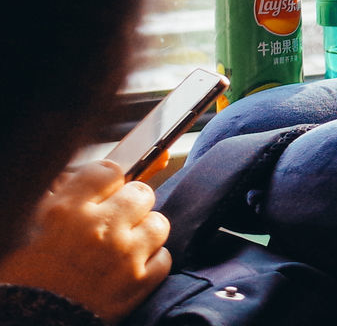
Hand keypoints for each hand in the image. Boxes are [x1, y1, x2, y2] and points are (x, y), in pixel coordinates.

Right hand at [0, 160, 170, 323]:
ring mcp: (123, 256)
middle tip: (117, 219)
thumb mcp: (34, 225)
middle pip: (141, 193)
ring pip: (158, 223)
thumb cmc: (27, 275)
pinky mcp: (138, 283)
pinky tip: (130, 267)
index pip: (109, 171)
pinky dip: (151, 262)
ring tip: (125, 244)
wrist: (31, 322)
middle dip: (131, 205)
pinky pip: (164, 257)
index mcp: (66, 211)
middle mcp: (99, 229)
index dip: (109, 181)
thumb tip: (102, 179)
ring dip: (145, 232)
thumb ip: (67, 196)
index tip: (106, 191)